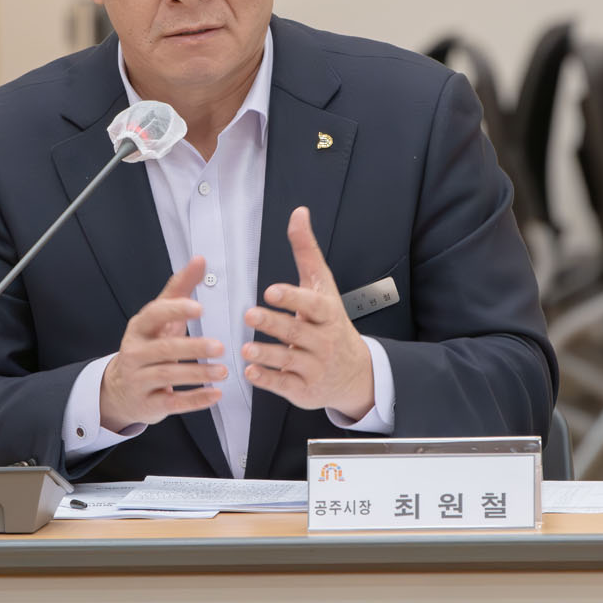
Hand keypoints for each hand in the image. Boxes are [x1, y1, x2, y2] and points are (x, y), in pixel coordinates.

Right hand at [99, 256, 225, 430]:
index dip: (175, 311)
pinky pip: (172, 403)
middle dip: (193, 348)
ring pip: (168, 377)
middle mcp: (135, 353)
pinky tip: (215, 395)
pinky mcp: (148, 404)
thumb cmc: (148, 346)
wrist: (121, 389)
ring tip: (223, 371)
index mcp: (139, 328)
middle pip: (164, 349)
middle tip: (220, 347)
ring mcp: (139, 380)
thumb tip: (200, 259)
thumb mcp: (159, 318)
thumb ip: (180, 289)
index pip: (154, 315)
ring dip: (198, 374)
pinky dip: (195, 400)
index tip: (199, 308)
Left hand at [241, 206, 374, 418]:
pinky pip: (284, 384)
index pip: (312, 305)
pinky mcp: (304, 389)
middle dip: (273, 323)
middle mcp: (323, 340)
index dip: (292, 298)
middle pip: (297, 331)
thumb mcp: (322, 286)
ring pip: (289, 360)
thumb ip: (306, 251)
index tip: (271, 290)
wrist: (356, 372)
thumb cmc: (330, 322)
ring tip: (246, 348)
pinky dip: (267, 379)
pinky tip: (250, 371)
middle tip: (250, 314)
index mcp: (326, 313)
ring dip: (267, 354)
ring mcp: (315, 367)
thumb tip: (298, 213)